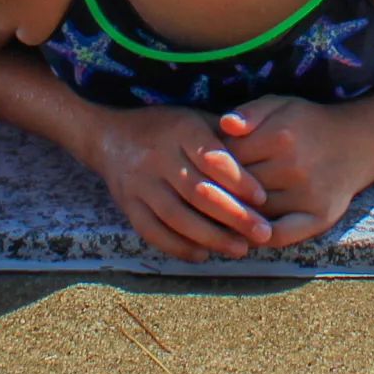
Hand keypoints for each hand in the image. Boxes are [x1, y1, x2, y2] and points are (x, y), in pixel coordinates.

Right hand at [87, 106, 272, 261]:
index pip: (213, 157)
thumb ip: (225, 137)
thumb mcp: (196, 118)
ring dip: (210, 237)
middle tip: (262, 233)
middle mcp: (157, 155)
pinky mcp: (127, 204)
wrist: (109, 136)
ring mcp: (139, 182)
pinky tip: (203, 254)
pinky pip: (152, 230)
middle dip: (234, 215)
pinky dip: (178, 246)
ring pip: (177, 216)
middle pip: (198, 191)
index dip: (239, 180)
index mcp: (180, 129)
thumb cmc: (167, 129)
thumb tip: (264, 158)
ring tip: (239, 249)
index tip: (262, 198)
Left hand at [217, 97, 373, 245]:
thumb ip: (250, 112)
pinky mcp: (320, 217)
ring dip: (236, 213)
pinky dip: (259, 237)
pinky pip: (280, 236)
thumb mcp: (280, 105)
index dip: (213, 162)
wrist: (358, 143)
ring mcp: (308, 194)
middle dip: (221, 189)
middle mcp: (295, 166)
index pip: (228, 157)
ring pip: (255, 211)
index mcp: (281, 135)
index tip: (209, 164)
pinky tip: (248, 230)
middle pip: (239, 186)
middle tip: (210, 191)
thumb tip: (224, 125)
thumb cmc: (308, 124)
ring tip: (223, 210)